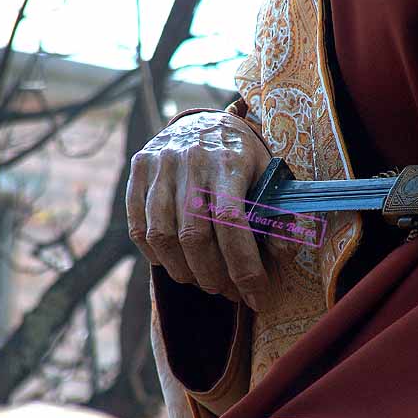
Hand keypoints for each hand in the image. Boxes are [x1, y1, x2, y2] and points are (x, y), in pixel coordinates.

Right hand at [126, 111, 271, 310]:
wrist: (204, 121)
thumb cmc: (243, 158)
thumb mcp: (270, 177)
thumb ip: (279, 216)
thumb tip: (280, 255)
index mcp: (230, 161)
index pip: (232, 223)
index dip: (244, 267)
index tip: (257, 296)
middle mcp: (191, 159)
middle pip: (194, 236)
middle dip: (214, 277)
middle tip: (229, 291)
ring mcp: (160, 164)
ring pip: (161, 236)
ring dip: (185, 272)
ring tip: (204, 281)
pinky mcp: (138, 170)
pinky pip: (138, 227)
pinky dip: (156, 256)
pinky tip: (177, 263)